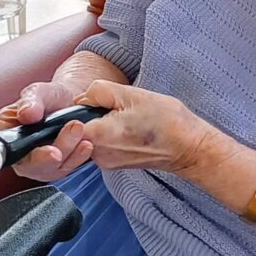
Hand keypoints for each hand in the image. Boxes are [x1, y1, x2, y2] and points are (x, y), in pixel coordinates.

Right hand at [0, 81, 94, 181]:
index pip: (1, 150)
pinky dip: (77, 157)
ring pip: (50, 168)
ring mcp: (37, 163)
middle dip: (47, 157)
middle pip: (28, 165)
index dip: (16, 154)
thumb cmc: (49, 97)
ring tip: (78, 128)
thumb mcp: (39, 91)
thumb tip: (27, 113)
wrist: (69, 103)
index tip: (37, 150)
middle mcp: (18, 152)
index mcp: (3, 132)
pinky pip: (66, 168)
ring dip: (67, 151)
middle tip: (60, 145)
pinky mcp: (56, 167)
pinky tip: (86, 144)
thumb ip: (31, 100)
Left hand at [75, 81, 215, 172]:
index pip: (66, 123)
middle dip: (90, 113)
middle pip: (77, 128)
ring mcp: (106, 162)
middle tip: (115, 106)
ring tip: (126, 116)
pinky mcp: (114, 164)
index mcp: (97, 136)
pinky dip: (109, 132)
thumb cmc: (166, 120)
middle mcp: (97, 155)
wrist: (189, 147)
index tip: (94, 101)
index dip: (77, 107)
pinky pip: (100, 143)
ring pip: (90, 135)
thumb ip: (98, 91)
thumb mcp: (131, 93)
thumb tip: (81, 98)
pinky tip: (128, 126)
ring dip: (101, 122)